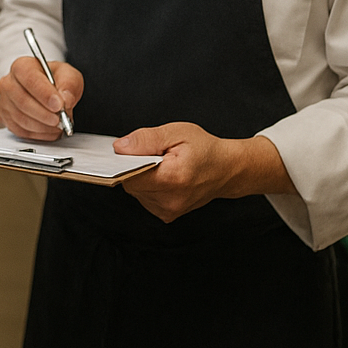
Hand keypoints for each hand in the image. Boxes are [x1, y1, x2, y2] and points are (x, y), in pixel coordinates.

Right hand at [0, 55, 81, 140]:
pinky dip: (38, 134)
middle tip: (60, 119)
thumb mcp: (68, 75)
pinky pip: (20, 130)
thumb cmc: (55, 79)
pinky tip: (50, 129)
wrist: (46, 89)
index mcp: (22, 66)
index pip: (30, 79)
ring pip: (21, 118)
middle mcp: (8, 83)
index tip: (59, 105)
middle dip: (44, 114)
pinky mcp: (6, 119)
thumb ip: (69, 84)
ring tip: (58, 125)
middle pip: (22, 101)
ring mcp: (4, 102)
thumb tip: (65, 99)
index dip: (44, 94)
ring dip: (43, 126)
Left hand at [115, 123, 292, 221]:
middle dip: (136, 168)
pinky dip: (149, 187)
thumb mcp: (177, 132)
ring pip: (136, 192)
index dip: (125, 162)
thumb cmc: (206, 150)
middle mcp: (170, 199)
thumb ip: (146, 139)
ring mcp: (169, 210)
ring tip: (163, 167)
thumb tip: (120, 147)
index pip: (129, 176)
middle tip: (155, 156)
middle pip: (131, 184)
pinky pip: (145, 199)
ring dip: (143, 178)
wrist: (228, 169)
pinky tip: (164, 178)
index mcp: (172, 178)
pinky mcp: (167, 214)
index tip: (130, 153)